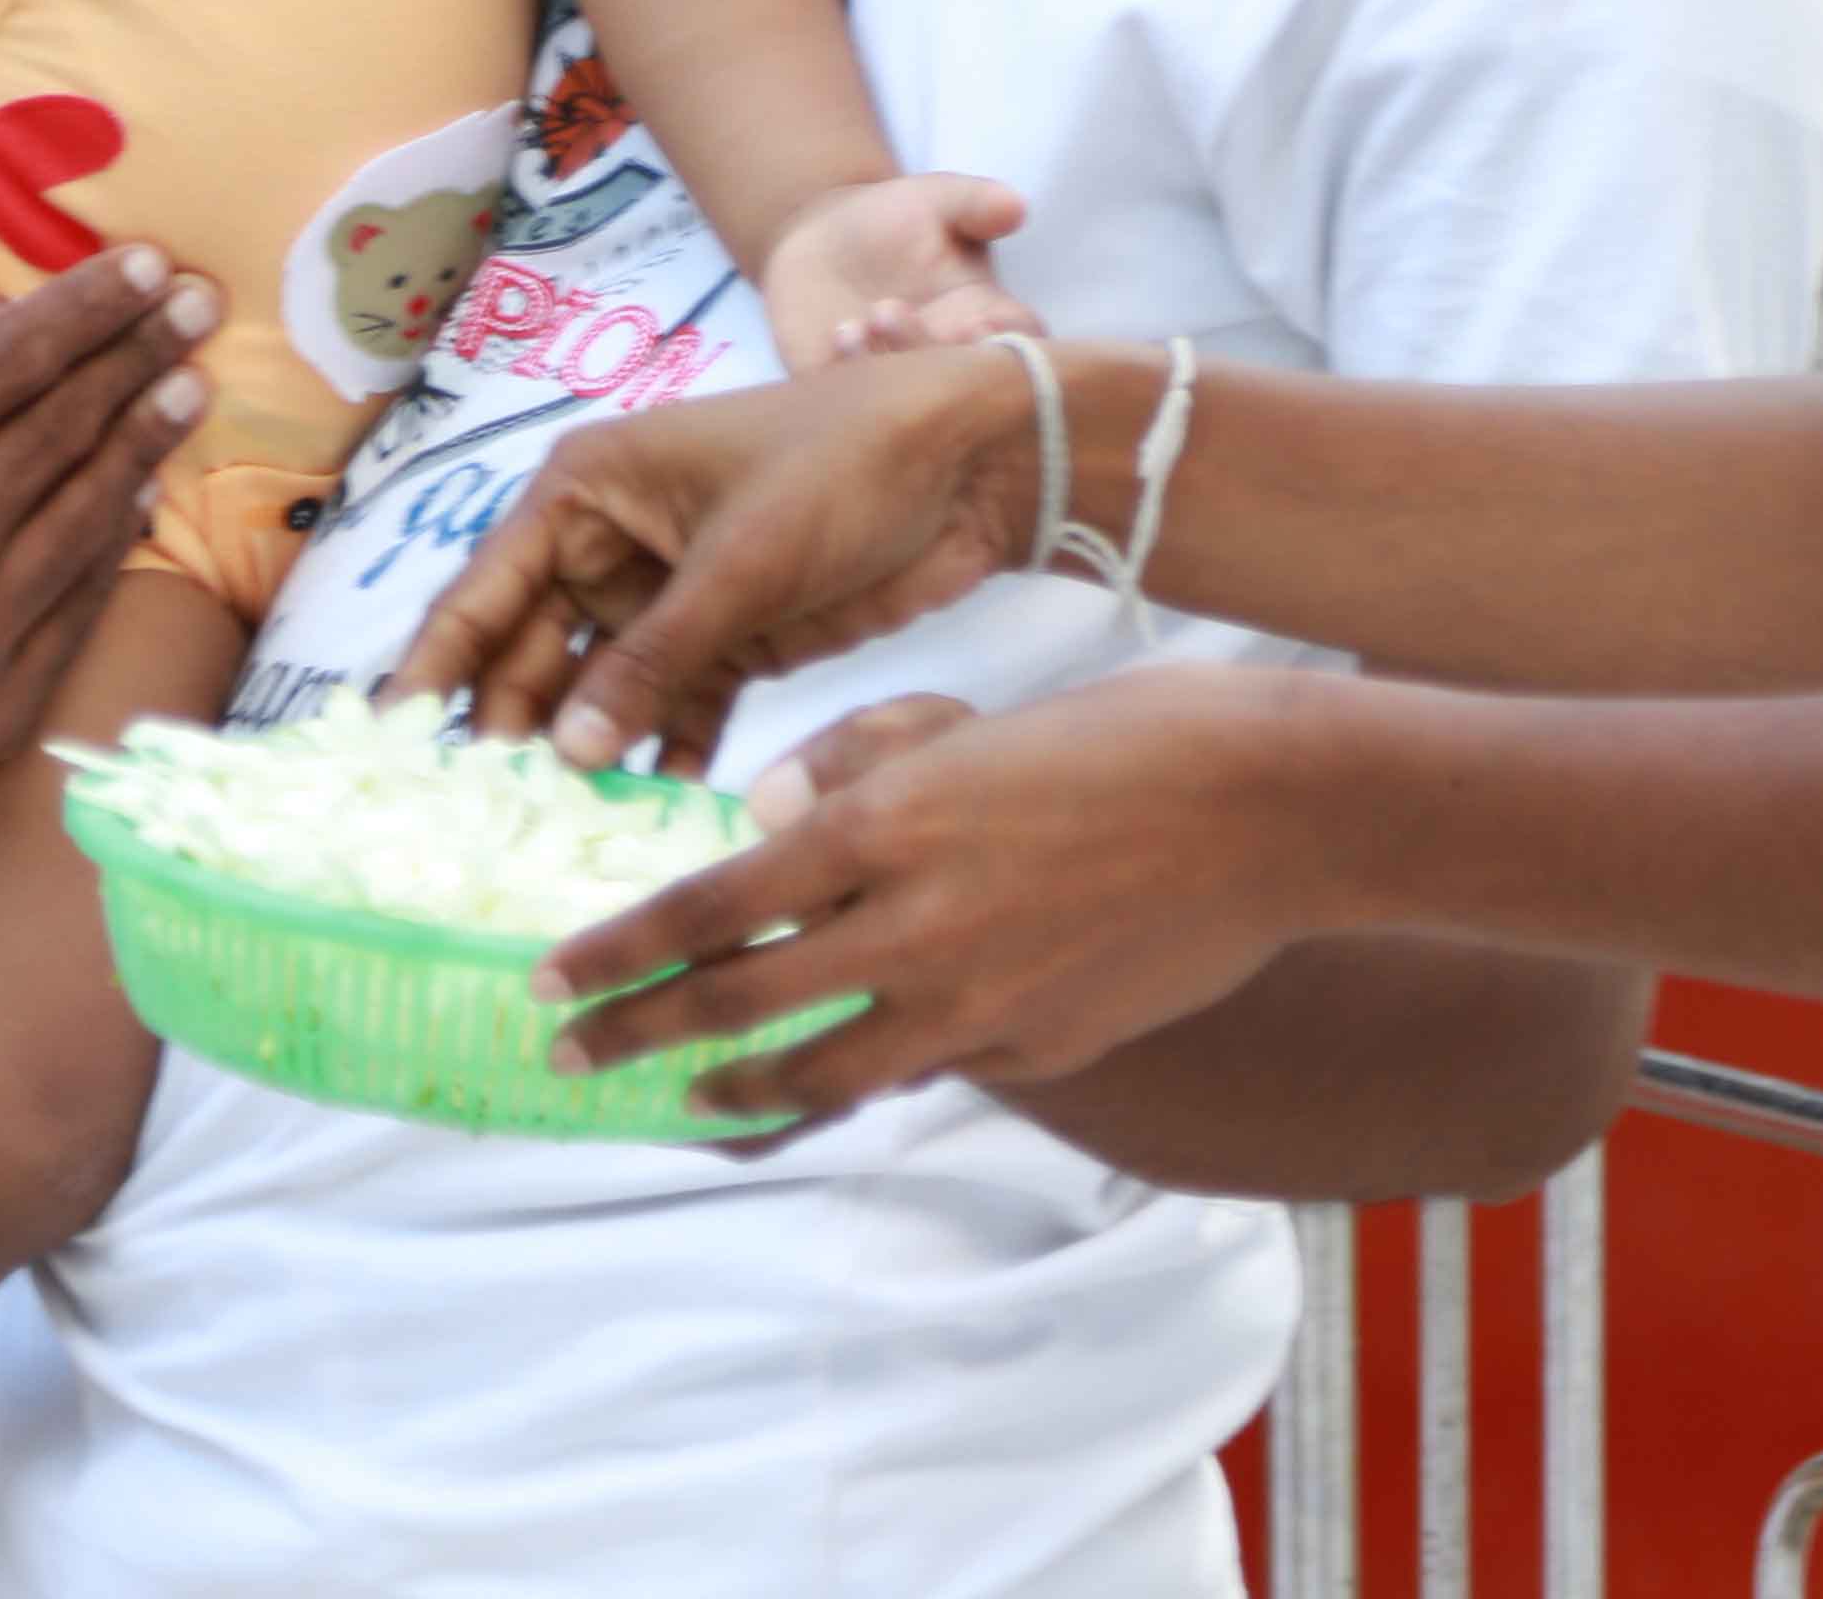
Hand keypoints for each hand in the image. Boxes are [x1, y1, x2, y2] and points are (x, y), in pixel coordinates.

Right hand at [0, 250, 219, 799]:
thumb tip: (19, 311)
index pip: (10, 362)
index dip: (89, 308)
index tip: (149, 265)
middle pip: (63, 429)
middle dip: (141, 355)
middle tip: (201, 306)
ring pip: (90, 512)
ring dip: (151, 438)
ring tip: (191, 385)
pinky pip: (83, 601)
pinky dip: (117, 536)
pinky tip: (143, 485)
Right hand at [388, 345, 1053, 772]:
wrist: (977, 461)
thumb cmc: (845, 464)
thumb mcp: (741, 558)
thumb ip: (653, 656)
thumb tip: (567, 752)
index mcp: (588, 491)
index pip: (486, 591)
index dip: (435, 667)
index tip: (392, 745)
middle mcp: (614, 545)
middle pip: (532, 654)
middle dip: (507, 731)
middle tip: (475, 821)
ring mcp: (673, 599)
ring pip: (600, 694)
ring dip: (582, 759)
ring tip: (548, 839)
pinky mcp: (734, 642)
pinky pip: (674, 712)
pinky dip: (660, 760)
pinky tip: (641, 821)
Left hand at [533, 663, 1342, 1137]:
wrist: (1270, 810)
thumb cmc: (1121, 736)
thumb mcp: (968, 719)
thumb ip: (851, 764)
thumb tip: (761, 827)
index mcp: (886, 827)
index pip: (712, 907)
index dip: (621, 953)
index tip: (552, 980)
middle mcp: (913, 929)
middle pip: (739, 1006)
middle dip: (639, 1037)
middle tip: (574, 1056)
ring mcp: (976, 1004)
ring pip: (823, 1074)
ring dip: (742, 1093)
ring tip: (696, 1102)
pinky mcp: (1038, 1047)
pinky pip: (928, 1066)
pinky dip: (874, 1071)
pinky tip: (850, 1067)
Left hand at [756, 172, 1035, 372]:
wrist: (820, 242)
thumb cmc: (892, 220)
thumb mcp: (936, 200)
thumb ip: (976, 203)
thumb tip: (1015, 206)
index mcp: (985, 316)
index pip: (1019, 342)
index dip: (1009, 342)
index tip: (984, 323)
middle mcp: (949, 357)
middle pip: (966, 380)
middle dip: (943, 356)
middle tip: (911, 315)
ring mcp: (900, 381)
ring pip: (910, 397)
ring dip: (896, 359)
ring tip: (870, 317)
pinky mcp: (849, 392)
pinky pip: (854, 402)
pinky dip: (852, 372)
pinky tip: (843, 331)